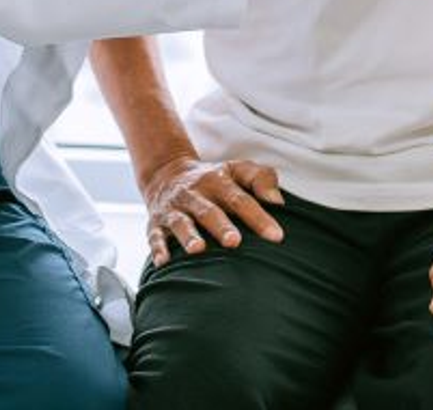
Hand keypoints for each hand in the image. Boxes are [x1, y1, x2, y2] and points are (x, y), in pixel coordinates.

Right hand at [141, 154, 284, 266]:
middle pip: (209, 210)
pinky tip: (163, 262)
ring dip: (189, 236)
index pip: (241, 199)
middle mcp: (195, 194)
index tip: (276, 236)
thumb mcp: (237, 169)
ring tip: (198, 249)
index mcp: (218, 181)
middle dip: (221, 226)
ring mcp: (175, 209)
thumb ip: (261, 179)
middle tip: (234, 241)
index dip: (258, 217)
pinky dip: (158, 248)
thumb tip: (278, 201)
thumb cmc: (213, 179)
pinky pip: (154, 235)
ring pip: (181, 222)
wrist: (166, 172)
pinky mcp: (156, 223)